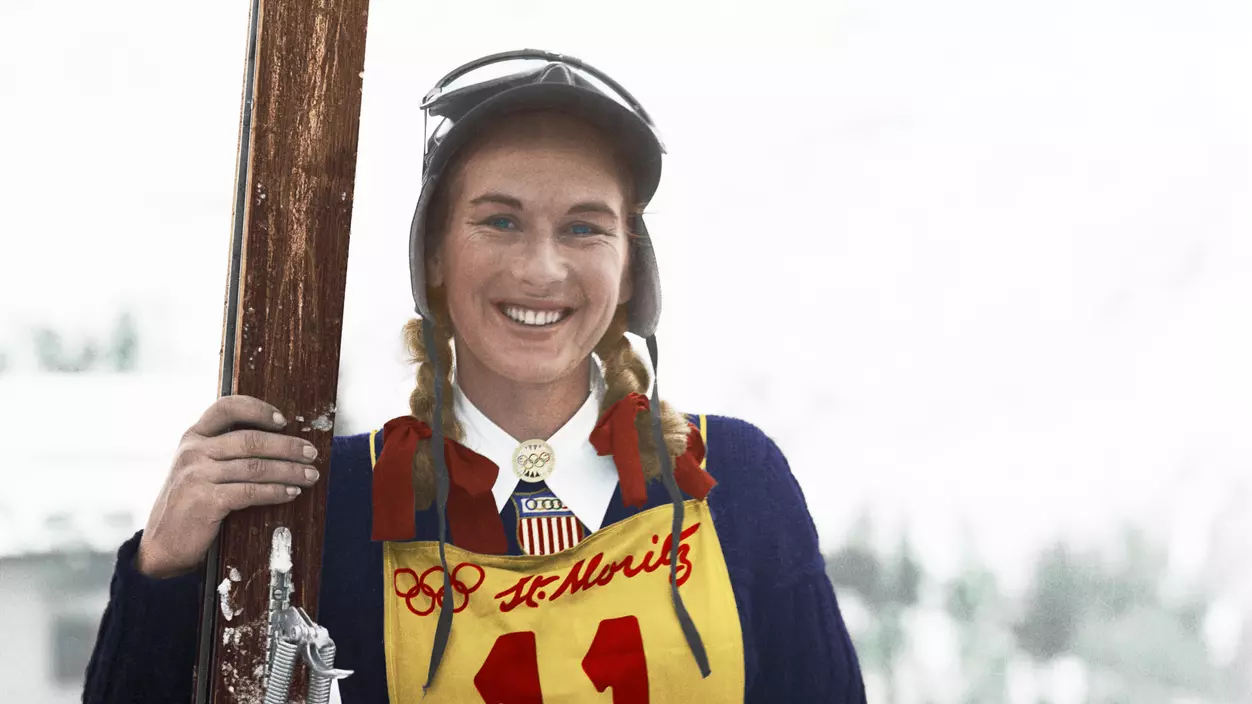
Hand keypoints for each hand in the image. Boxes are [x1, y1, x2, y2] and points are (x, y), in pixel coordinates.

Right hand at [135, 395, 320, 577]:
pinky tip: (291, 493)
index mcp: (193, 437)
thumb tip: (276, 442)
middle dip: (287, 446)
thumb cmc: (190, 504)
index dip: (258, 409)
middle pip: (250, 440)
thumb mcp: (198, 469)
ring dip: (289, 471)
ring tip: (309, 476)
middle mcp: (193, 451)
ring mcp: (196, 475)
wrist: (162, 545)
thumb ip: (223, 451)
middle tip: (311, 454)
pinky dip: (275, 492)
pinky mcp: (204, 501)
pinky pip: (250, 492)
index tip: (284, 420)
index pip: (227, 408)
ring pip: (255, 467)